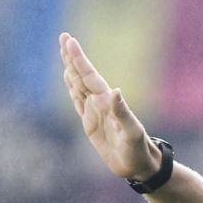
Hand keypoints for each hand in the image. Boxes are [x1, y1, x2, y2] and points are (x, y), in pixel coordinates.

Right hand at [59, 32, 161, 180]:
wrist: (138, 165)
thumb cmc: (137, 150)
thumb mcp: (131, 132)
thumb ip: (122, 112)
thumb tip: (115, 91)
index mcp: (108, 103)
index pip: (90, 76)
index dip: (79, 59)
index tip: (69, 41)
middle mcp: (101, 103)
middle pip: (82, 76)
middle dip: (72, 57)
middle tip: (63, 36)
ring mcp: (95, 112)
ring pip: (78, 85)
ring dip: (71, 68)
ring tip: (64, 51)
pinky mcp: (90, 123)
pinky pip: (78, 101)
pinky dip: (71, 87)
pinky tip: (68, 78)